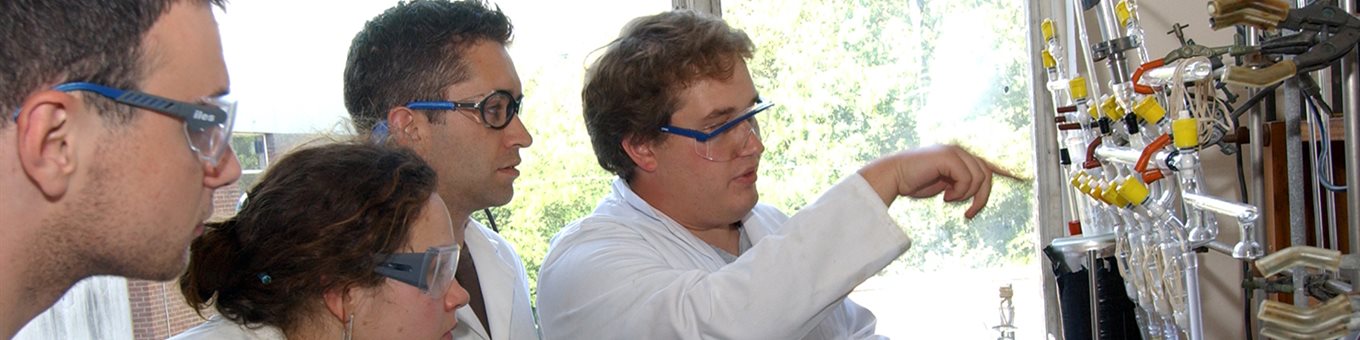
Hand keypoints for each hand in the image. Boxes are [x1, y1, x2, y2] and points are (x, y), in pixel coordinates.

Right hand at [858, 144, 1021, 217]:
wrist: (893, 176)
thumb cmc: (913, 182)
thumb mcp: (943, 185)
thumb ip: (960, 184)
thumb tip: (975, 193)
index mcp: (958, 156)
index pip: (987, 164)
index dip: (1007, 171)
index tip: (1024, 179)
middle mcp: (959, 151)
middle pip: (986, 175)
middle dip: (981, 197)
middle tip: (969, 213)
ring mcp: (955, 152)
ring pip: (979, 178)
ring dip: (966, 195)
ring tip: (949, 200)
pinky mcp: (949, 157)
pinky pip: (967, 179)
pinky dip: (959, 192)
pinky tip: (945, 196)